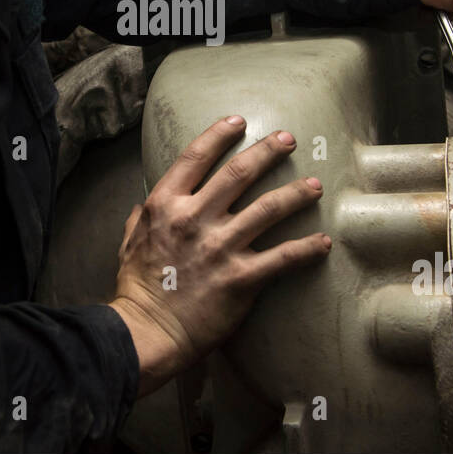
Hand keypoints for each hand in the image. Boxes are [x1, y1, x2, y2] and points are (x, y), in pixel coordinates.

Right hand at [108, 116, 329, 397]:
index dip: (219, 134)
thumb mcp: (129, 240)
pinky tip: (323, 242)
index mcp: (166, 205)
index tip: (239, 121)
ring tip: (315, 185)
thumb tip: (149, 201)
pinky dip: (306, 248)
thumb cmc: (137, 288)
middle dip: (268, 151)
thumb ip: (143, 215)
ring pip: (268, 208)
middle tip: (289, 139)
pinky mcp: (240, 277)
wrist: (146, 332)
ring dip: (296, 193)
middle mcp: (194, 218)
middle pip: (239, 173)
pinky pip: (282, 257)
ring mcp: (219, 247)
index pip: (196, 157)